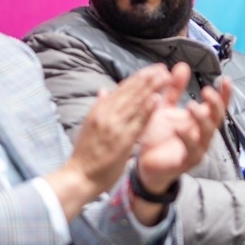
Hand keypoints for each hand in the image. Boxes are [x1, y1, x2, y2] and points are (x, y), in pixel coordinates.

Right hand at [46, 64, 171, 219]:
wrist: (79, 176)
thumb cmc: (85, 155)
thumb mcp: (88, 126)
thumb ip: (99, 108)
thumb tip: (103, 91)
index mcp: (99, 110)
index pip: (121, 89)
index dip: (138, 78)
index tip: (152, 69)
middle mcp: (105, 114)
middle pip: (130, 92)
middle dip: (148, 78)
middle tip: (163, 68)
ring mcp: (113, 126)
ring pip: (135, 102)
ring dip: (151, 88)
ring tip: (165, 76)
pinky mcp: (121, 140)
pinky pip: (137, 122)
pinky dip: (147, 109)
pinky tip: (157, 98)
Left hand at [137, 64, 232, 192]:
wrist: (145, 164)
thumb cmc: (158, 136)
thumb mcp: (164, 108)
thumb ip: (174, 89)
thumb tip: (182, 66)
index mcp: (198, 119)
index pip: (216, 105)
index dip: (224, 93)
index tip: (226, 79)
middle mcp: (201, 133)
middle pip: (217, 117)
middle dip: (216, 104)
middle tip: (208, 92)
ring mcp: (197, 148)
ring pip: (207, 133)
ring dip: (201, 119)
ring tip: (192, 107)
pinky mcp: (187, 161)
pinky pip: (192, 150)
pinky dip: (187, 138)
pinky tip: (179, 128)